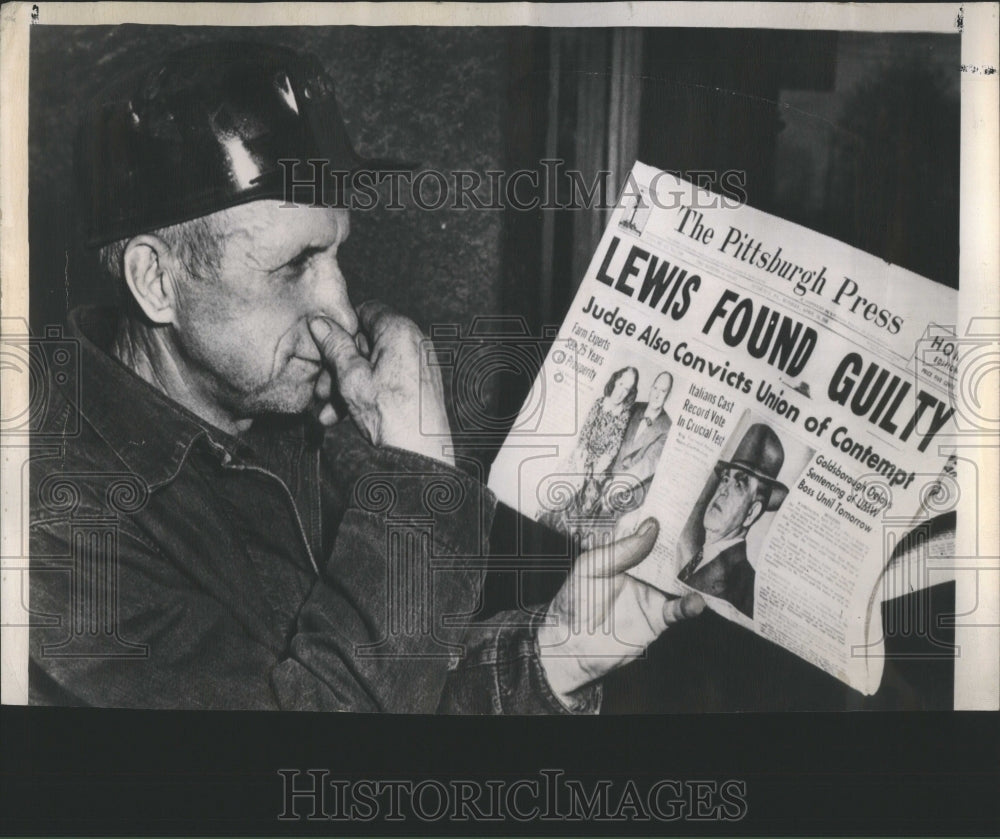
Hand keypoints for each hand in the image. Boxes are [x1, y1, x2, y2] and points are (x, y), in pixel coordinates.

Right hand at [309, 301, 454, 466]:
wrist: (421, 455)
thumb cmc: (389, 414)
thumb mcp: (350, 377)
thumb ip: (334, 346)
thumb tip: (319, 321)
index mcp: (399, 329)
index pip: (366, 311)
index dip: (343, 330)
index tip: (326, 351)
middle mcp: (415, 341)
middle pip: (368, 343)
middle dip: (340, 367)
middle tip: (322, 392)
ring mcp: (420, 364)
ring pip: (374, 365)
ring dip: (347, 386)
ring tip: (328, 413)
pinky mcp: (421, 385)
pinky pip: (388, 380)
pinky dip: (367, 393)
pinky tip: (343, 417)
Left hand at [538, 517, 704, 700]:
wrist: (571, 646)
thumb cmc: (574, 602)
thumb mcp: (590, 568)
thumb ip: (621, 549)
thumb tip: (651, 525)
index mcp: (621, 552)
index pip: (643, 527)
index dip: (658, 514)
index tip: (677, 502)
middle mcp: (641, 569)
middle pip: (668, 549)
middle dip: (685, 538)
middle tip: (703, 526)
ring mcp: (652, 592)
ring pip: (679, 576)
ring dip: (694, 570)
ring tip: (709, 560)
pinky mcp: (658, 617)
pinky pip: (679, 609)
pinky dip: (690, 605)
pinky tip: (696, 601)